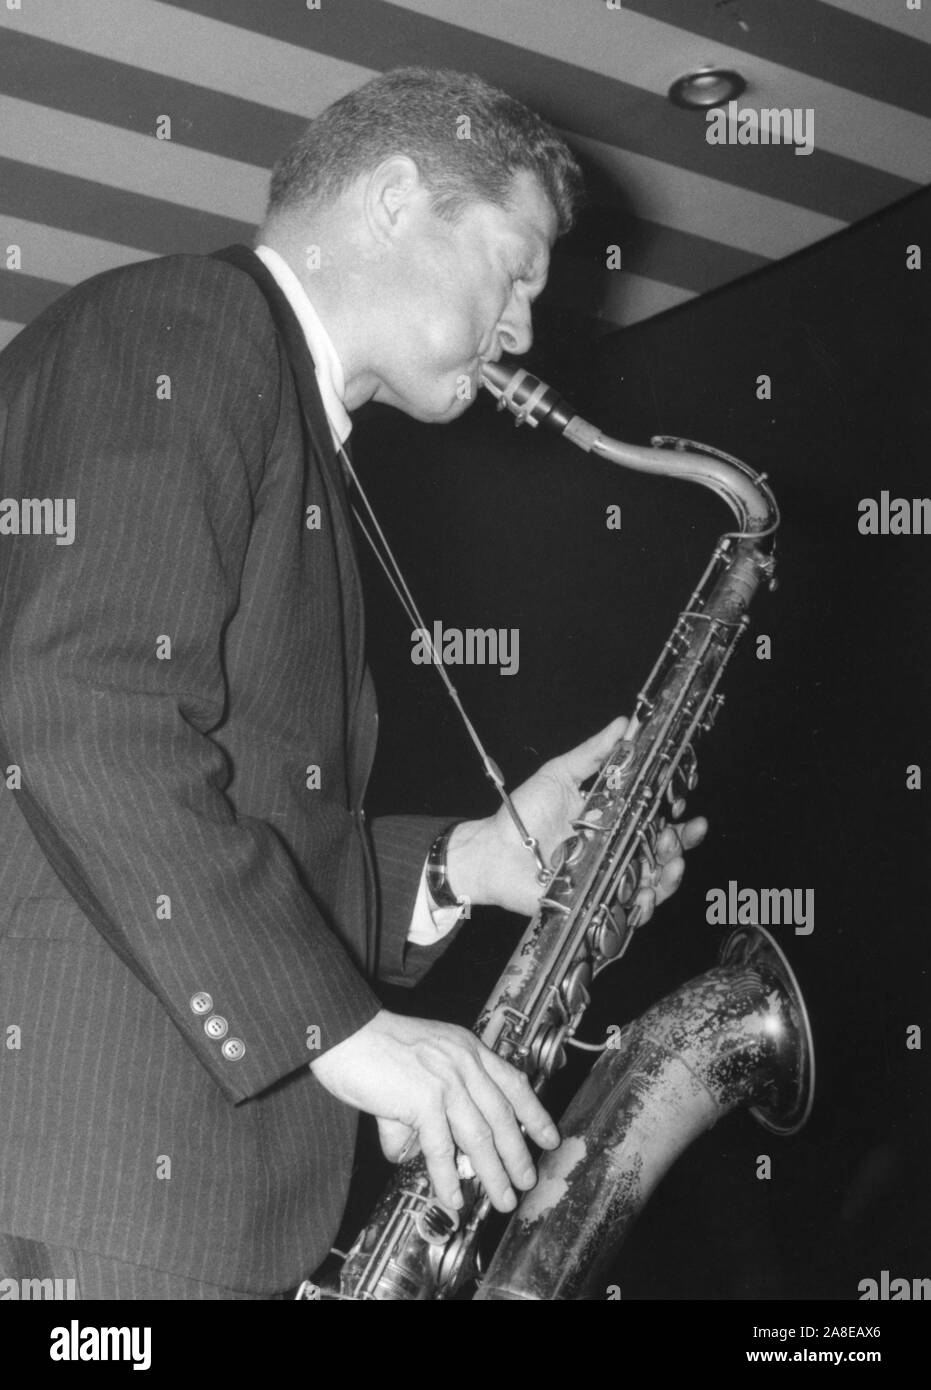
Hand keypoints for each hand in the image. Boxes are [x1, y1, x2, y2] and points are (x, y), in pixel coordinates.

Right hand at [309, 1009, 560, 1212]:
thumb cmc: (371, 1046)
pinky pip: (441, 1148)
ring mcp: (446, 1080)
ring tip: (501, 1199)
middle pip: (502, 1116)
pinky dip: (447, 1177)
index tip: (548, 1136)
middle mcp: (464, 1061)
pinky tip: (454, 1198)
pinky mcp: (423, 1099)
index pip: (513, 1082)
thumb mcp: (415, 1065)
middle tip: (527, 1181)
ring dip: (493, 1174)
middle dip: (518, 1154)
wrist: (342, 1031)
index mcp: (466, 1048)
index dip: (534, 1112)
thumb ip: (422, 1107)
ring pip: (479, 1137)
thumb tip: (414, 1152)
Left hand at [447, 716, 706, 919]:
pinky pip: (626, 912)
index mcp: (612, 819)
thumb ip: (594, 752)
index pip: (655, 815)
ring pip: (652, 882)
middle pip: (662, 851)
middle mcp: (615, 850)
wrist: (493, 850)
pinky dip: (643, 906)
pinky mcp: (594, 904)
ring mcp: (607, 878)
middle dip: (681, 842)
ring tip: (672, 863)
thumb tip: (625, 722)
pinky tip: (646, 894)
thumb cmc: (524, 813)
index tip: (686, 798)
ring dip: (670, 874)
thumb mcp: (560, 774)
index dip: (676, 810)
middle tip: (685, 831)